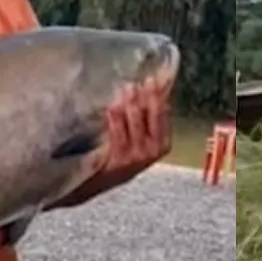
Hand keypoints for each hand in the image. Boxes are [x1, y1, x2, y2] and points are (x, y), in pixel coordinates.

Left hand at [53, 77, 173, 209]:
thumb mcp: (138, 138)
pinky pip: (118, 132)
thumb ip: (145, 116)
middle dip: (145, 95)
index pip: (164, 114)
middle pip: (152, 115)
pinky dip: (116, 117)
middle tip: (138, 80)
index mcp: (163, 143)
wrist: (97, 181)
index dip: (158, 95)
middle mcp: (153, 151)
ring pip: (135, 121)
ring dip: (130, 102)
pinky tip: (113, 106)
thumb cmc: (119, 154)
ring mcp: (137, 156)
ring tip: (125, 88)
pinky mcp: (119, 159)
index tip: (151, 79)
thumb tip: (152, 86)